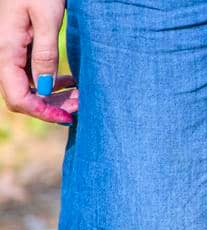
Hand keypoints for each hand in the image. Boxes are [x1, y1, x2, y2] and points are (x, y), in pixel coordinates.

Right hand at [0, 0, 73, 123]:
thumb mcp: (47, 18)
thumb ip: (45, 53)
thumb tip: (46, 88)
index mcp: (7, 51)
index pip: (17, 98)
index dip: (41, 112)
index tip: (68, 117)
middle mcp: (5, 55)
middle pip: (23, 96)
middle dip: (51, 107)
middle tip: (82, 106)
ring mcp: (12, 51)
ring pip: (29, 87)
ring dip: (54, 96)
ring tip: (81, 96)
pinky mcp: (21, 47)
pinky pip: (32, 74)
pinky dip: (52, 83)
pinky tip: (70, 82)